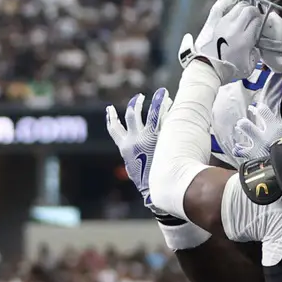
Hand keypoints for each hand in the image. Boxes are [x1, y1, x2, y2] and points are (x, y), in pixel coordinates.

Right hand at [106, 88, 170, 212]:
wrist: (159, 187)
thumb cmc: (149, 184)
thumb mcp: (135, 171)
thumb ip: (134, 162)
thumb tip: (135, 164)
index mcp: (124, 148)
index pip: (114, 129)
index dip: (111, 118)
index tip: (110, 110)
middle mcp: (134, 139)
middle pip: (131, 115)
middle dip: (134, 105)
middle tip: (138, 98)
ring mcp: (147, 136)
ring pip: (149, 113)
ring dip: (154, 101)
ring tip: (161, 93)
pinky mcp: (161, 136)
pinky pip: (162, 117)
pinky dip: (165, 108)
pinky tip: (171, 102)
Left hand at [182, 0, 262, 83]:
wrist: (207, 69)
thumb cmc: (227, 71)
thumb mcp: (248, 68)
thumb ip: (256, 55)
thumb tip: (256, 47)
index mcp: (245, 40)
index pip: (257, 21)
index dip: (260, 21)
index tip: (259, 24)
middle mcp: (235, 28)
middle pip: (249, 10)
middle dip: (254, 11)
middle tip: (254, 16)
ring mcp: (223, 23)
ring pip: (238, 6)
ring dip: (243, 6)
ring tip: (244, 11)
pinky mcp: (212, 21)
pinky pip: (221, 5)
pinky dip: (228, 0)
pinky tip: (232, 1)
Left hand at [231, 102, 281, 160]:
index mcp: (275, 130)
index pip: (263, 113)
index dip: (259, 109)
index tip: (257, 108)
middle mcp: (263, 139)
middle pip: (247, 127)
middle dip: (243, 125)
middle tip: (241, 123)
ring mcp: (257, 152)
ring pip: (242, 147)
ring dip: (240, 145)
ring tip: (238, 144)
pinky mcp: (254, 163)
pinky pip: (243, 158)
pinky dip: (240, 154)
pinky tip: (238, 151)